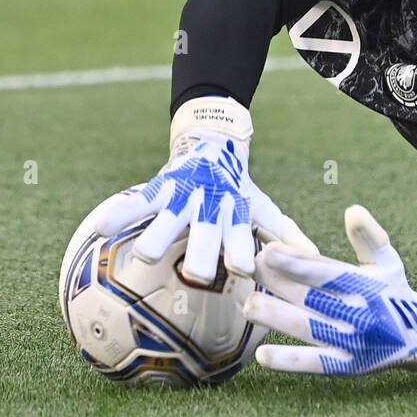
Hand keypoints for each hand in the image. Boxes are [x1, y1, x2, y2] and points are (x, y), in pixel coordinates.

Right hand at [94, 96, 316, 284]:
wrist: (213, 141)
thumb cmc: (238, 187)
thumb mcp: (262, 207)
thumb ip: (285, 233)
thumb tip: (316, 257)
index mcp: (234, 215)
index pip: (240, 238)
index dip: (242, 254)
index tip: (244, 270)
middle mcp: (208, 208)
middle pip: (204, 237)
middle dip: (203, 256)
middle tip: (199, 275)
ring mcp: (182, 197)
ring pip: (167, 221)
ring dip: (159, 238)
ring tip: (146, 255)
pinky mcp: (158, 187)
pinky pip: (134, 203)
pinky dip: (118, 214)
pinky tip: (99, 228)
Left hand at [244, 205, 416, 374]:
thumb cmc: (394, 291)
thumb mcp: (387, 259)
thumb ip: (368, 236)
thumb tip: (352, 211)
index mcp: (365, 285)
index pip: (326, 272)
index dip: (297, 261)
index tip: (269, 250)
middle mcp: (359, 313)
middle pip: (312, 297)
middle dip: (279, 283)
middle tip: (250, 269)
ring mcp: (353, 342)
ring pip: (310, 328)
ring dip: (278, 318)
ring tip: (249, 306)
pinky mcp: (347, 366)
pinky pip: (315, 364)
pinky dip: (290, 361)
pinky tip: (262, 356)